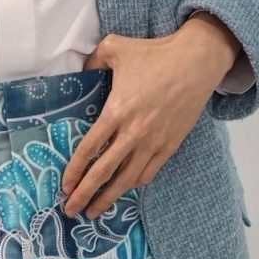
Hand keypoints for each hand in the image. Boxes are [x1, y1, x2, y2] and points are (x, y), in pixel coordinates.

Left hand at [62, 19, 238, 218]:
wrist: (194, 63)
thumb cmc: (153, 54)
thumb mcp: (114, 47)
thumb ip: (92, 61)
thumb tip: (81, 74)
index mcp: (117, 111)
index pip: (90, 148)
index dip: (75, 169)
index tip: (64, 185)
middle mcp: (133, 133)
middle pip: (104, 172)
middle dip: (85, 193)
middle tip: (70, 210)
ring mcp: (153, 143)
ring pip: (127, 179)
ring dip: (109, 197)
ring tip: (95, 211)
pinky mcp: (170, 146)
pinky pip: (148, 172)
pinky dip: (134, 184)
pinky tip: (124, 188)